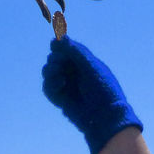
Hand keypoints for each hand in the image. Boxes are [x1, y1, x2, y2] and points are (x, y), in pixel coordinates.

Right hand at [42, 36, 142, 153]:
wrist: (105, 117)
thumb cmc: (103, 89)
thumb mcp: (90, 66)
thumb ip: (75, 51)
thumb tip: (59, 37)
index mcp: (84, 62)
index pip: (66, 48)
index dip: (60, 46)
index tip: (55, 46)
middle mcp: (74, 71)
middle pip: (55, 58)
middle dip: (55, 60)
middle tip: (60, 65)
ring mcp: (67, 84)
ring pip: (49, 72)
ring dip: (50, 71)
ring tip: (59, 76)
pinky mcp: (61, 98)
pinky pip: (48, 88)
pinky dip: (50, 85)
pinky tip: (60, 86)